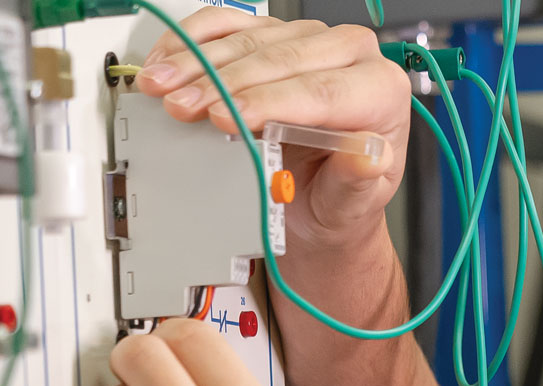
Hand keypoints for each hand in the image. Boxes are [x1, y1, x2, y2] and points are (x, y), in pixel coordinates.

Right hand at [136, 12, 412, 253]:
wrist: (318, 199)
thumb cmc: (337, 198)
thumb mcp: (352, 204)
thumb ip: (359, 181)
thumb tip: (368, 156)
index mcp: (381, 90)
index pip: (321, 90)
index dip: (269, 102)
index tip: (227, 120)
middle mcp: (350, 55)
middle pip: (279, 59)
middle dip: (223, 83)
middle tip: (181, 107)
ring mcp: (308, 39)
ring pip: (248, 38)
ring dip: (197, 62)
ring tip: (161, 87)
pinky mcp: (272, 34)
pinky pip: (228, 23)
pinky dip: (192, 42)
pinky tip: (165, 61)